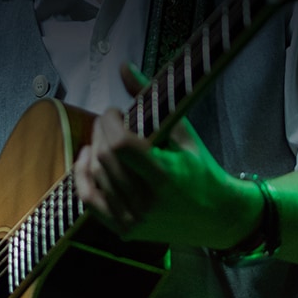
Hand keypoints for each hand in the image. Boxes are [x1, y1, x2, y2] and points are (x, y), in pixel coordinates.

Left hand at [73, 63, 261, 248]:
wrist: (214, 217)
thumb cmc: (200, 170)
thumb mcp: (183, 133)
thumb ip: (151, 99)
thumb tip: (122, 67)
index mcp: (166, 177)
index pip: (121, 145)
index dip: (110, 122)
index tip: (117, 112)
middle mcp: (147, 202)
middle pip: (104, 158)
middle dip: (100, 131)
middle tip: (109, 121)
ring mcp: (134, 219)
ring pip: (94, 176)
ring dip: (91, 150)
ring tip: (100, 137)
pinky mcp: (124, 230)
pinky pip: (89, 200)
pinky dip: (82, 177)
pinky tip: (88, 160)